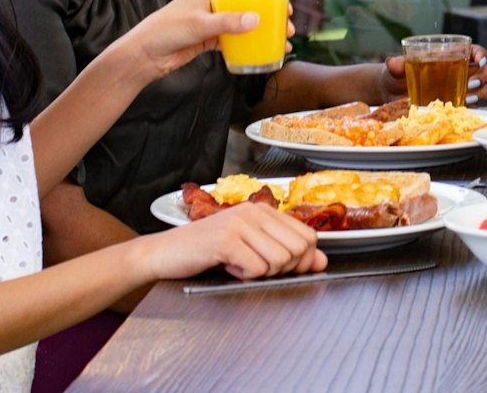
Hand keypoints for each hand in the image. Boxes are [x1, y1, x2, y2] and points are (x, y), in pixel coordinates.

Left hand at [114, 0, 285, 84]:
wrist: (143, 56)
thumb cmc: (164, 30)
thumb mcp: (198, 24)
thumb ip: (227, 22)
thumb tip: (256, 20)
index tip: (285, 4)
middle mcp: (214, 2)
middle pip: (250, 5)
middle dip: (271, 15)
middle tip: (289, 26)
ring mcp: (213, 21)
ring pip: (245, 24)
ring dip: (264, 32)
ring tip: (283, 42)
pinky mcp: (209, 39)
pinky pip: (235, 40)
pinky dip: (250, 45)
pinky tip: (263, 52)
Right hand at [137, 202, 325, 282]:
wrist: (164, 253)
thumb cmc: (207, 252)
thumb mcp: (250, 248)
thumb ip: (287, 252)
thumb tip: (322, 261)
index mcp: (263, 210)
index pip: (308, 235)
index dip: (304, 260)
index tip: (285, 269)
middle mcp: (255, 212)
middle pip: (299, 249)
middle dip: (285, 269)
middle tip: (258, 269)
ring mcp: (240, 223)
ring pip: (280, 259)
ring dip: (263, 274)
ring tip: (241, 266)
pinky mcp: (226, 240)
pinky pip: (257, 268)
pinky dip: (245, 276)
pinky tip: (229, 267)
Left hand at [382, 45, 486, 104]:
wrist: (393, 96)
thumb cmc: (397, 75)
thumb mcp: (396, 69)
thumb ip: (397, 65)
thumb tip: (392, 63)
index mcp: (451, 55)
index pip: (475, 51)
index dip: (482, 54)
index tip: (480, 60)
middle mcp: (459, 70)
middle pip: (484, 70)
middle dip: (483, 76)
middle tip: (471, 84)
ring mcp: (459, 88)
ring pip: (482, 87)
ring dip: (480, 92)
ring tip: (468, 98)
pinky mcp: (457, 104)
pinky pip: (473, 104)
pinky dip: (473, 105)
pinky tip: (464, 107)